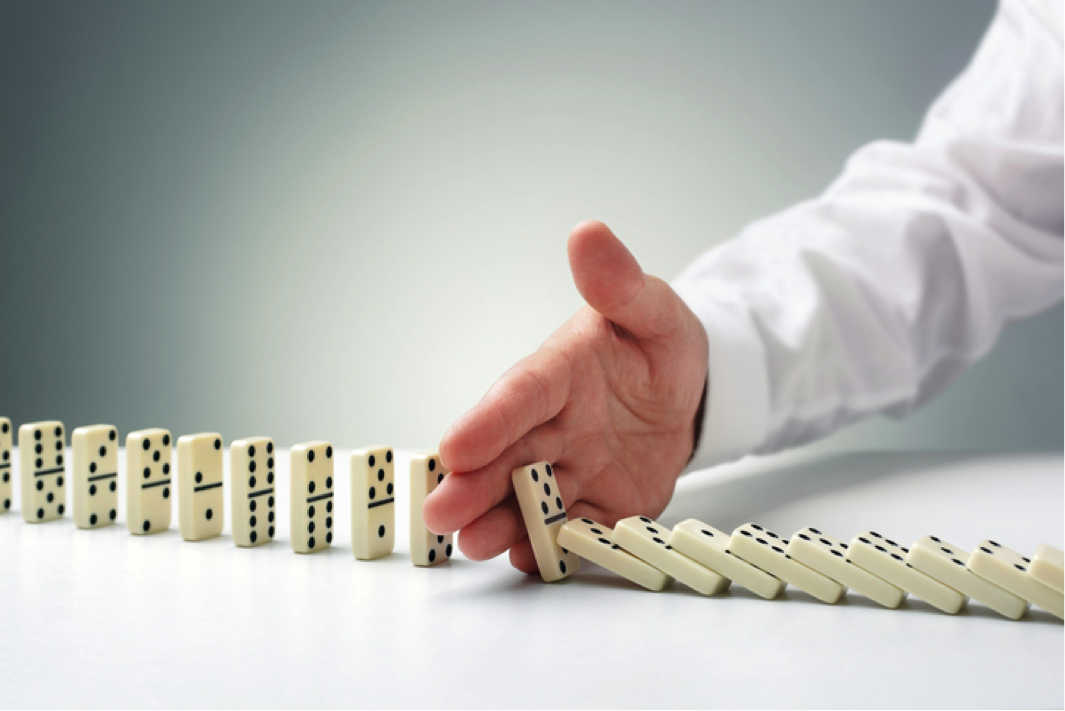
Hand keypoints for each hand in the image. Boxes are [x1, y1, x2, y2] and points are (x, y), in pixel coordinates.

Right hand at [423, 220, 708, 573]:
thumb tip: (587, 233)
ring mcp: (572, 467)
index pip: (521, 393)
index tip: (454, 447)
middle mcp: (553, 423)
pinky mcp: (597, 503)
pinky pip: (574, 527)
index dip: (489, 420)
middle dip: (473, 484)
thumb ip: (620, 284)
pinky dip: (553, 546)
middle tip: (439, 513)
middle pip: (508, 454)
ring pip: (530, 497)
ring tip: (476, 544)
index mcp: (559, 371)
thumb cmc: (659, 344)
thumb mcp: (652, 309)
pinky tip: (531, 560)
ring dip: (501, 521)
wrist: (688, 396)